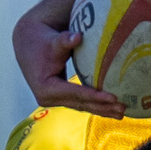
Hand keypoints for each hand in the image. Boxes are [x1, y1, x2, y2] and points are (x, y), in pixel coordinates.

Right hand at [11, 18, 125, 116]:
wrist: (28, 44)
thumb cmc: (42, 41)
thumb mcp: (53, 41)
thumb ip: (64, 41)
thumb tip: (77, 36)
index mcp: (46, 88)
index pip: (76, 94)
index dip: (95, 96)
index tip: (113, 97)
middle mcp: (49, 99)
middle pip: (81, 104)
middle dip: (103, 108)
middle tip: (123, 109)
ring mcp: (54, 101)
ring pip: (82, 107)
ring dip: (102, 110)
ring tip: (121, 112)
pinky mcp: (60, 98)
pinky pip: (80, 103)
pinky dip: (96, 105)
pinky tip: (111, 108)